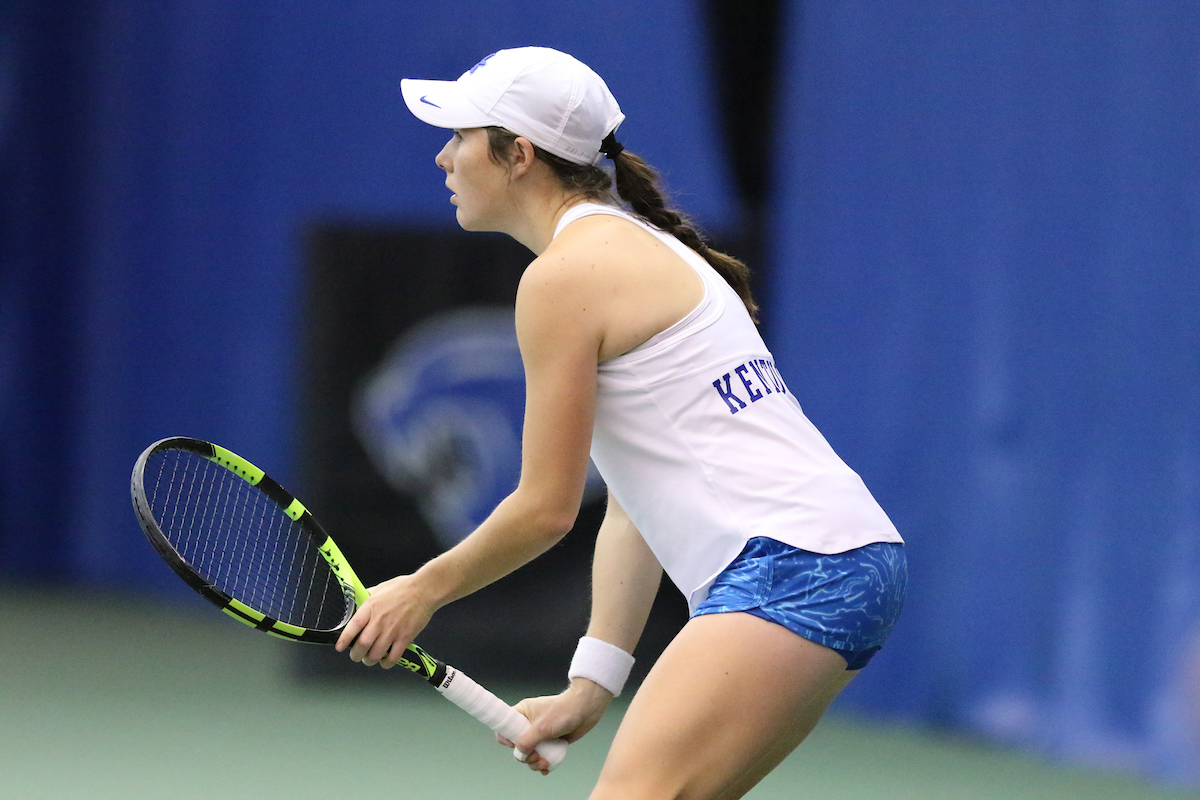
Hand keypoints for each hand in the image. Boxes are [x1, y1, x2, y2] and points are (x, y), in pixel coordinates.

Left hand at [334, 574, 436, 668]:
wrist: (424, 590)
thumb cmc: (402, 587)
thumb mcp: (379, 588)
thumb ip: (367, 597)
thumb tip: (358, 603)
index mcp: (370, 608)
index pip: (352, 627)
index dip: (344, 640)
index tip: (340, 647)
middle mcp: (379, 621)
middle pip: (362, 646)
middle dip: (356, 655)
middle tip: (356, 656)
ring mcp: (392, 631)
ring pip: (375, 655)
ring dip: (370, 660)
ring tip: (370, 659)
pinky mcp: (405, 638)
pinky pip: (393, 657)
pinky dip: (387, 663)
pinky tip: (385, 661)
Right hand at [498, 678, 614, 773]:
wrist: (586, 709)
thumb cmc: (563, 711)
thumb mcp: (541, 727)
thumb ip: (526, 741)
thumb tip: (519, 754)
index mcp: (522, 713)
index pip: (504, 727)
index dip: (506, 739)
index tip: (515, 746)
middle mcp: (529, 724)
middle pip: (517, 746)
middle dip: (525, 756)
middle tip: (536, 756)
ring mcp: (540, 733)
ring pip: (529, 753)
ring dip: (535, 763)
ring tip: (545, 763)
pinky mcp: (550, 741)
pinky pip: (542, 755)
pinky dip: (543, 764)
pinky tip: (548, 768)